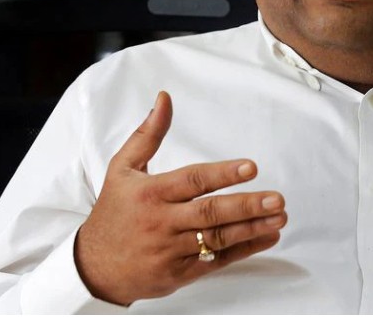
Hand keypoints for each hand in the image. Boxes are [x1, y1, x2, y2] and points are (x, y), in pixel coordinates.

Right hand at [74, 91, 286, 305]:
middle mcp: (162, 222)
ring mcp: (171, 250)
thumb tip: (164, 99)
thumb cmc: (113, 212)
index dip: (223, 174)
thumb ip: (148, 134)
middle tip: (277, 199)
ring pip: (217, 238)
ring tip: (279, 218)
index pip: (193, 181)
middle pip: (210, 213)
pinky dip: (243, 250)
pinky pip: (215, 262)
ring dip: (251, 228)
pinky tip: (266, 238)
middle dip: (247, 206)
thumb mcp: (122, 168)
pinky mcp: (179, 274)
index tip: (251, 167)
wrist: (94, 267)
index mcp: (151, 193)